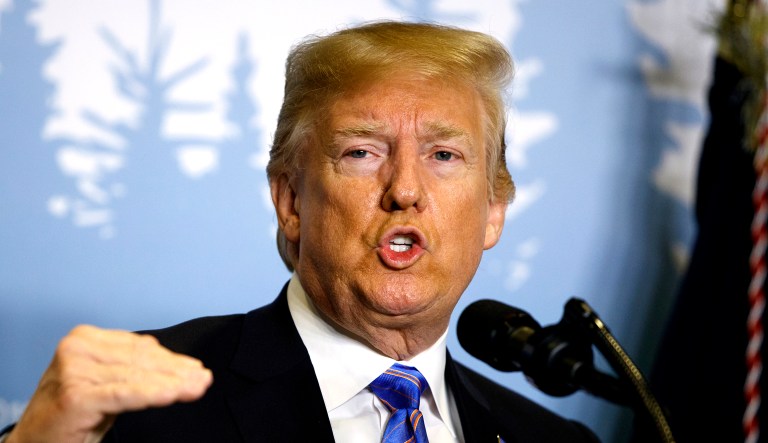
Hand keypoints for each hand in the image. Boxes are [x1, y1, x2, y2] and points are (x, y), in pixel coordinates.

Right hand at [6, 325, 212, 442]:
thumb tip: (182, 367)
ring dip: (172, 383)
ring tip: (197, 387)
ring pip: (137, 376)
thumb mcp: (106, 384)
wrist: (34, 442)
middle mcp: (77, 348)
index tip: (197, 369)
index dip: (172, 359)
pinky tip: (174, 394)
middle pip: (141, 360)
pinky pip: (124, 394)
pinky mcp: (75, 395)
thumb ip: (135, 369)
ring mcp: (74, 370)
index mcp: (84, 338)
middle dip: (177, 371)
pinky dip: (151, 394)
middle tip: (204, 379)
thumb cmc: (72, 412)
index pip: (140, 347)